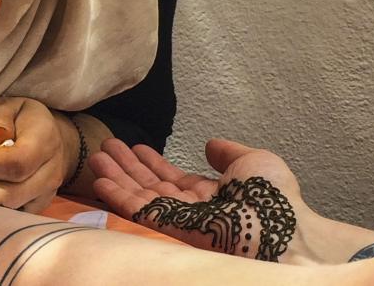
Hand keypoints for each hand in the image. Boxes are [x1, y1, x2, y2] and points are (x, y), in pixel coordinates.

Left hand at [0, 97, 79, 211]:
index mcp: (46, 140)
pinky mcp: (36, 209)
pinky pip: (7, 217)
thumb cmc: (19, 120)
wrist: (46, 139)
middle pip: (9, 194)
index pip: (16, 163)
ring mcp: (46, 195)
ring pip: (6, 209)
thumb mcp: (6, 107)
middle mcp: (52, 172)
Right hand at [91, 138, 310, 261]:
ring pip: (139, 196)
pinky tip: (101, 180)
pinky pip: (138, 211)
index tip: (135, 147)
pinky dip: (118, 196)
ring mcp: (178, 219)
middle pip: (151, 185)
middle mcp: (191, 208)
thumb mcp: (254, 162)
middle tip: (107, 147)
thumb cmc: (274, 197)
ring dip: (117, 176)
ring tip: (96, 157)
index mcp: (212, 194)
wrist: (277, 226)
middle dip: (128, 166)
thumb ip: (228, 153)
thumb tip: (210, 144)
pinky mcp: (168, 228)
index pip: (174, 178)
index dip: (153, 163)